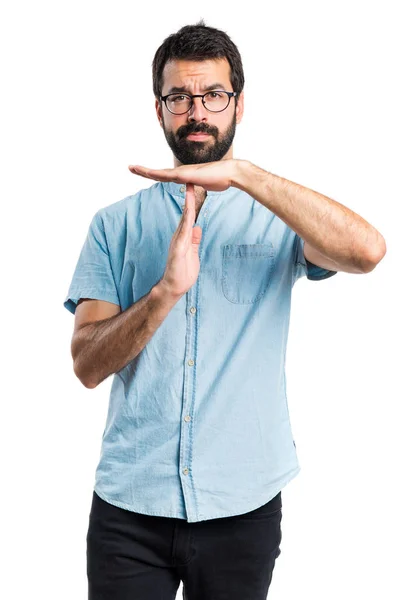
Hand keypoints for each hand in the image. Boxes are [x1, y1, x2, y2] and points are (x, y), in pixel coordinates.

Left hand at [128, 158, 244, 191]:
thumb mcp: (208, 184)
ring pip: (159, 172)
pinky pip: (166, 175)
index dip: (154, 175)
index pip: (166, 176)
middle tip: (131, 167)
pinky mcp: (185, 175)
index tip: (144, 173)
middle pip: (158, 173)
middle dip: (144, 170)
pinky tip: (145, 172)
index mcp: (185, 176)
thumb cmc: (222, 179)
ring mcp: (182, 173)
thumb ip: (201, 185)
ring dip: (144, 170)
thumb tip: (201, 186)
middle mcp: (181, 172)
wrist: (231, 173)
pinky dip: (154, 173)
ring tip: (131, 167)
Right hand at [158, 182, 201, 296]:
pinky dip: (186, 223)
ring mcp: (177, 241)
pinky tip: (189, 213)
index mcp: (183, 236)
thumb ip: (194, 240)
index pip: (189, 215)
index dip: (193, 201)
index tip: (196, 187)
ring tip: (190, 189)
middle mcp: (179, 235)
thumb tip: (197, 228)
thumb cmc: (183, 272)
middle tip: (192, 179)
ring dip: (188, 205)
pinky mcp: (177, 249)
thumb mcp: (193, 253)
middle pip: (186, 212)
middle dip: (189, 196)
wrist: (174, 286)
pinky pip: (183, 233)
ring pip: (184, 219)